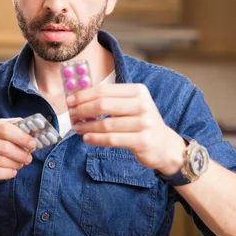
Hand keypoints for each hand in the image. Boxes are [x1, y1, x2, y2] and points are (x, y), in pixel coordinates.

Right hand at [0, 118, 35, 190]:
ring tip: (20, 164)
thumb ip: (8, 127)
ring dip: (15, 163)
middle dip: (21, 153)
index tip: (33, 142)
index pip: (3, 128)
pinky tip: (12, 172)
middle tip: (29, 157)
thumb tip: (29, 125)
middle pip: (4, 146)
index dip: (21, 136)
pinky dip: (8, 173)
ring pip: (0, 160)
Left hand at [67, 84, 185, 175]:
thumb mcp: (132, 105)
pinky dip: (96, 139)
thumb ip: (111, 100)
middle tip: (71, 114)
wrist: (165, 145)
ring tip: (77, 128)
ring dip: (87, 126)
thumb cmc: (142, 123)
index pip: (105, 90)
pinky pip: (112, 139)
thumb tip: (79, 98)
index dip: (84, 95)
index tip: (70, 100)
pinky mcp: (142, 140)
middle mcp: (143, 104)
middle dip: (82, 109)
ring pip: (106, 124)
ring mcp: (144, 123)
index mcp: (138, 91)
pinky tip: (87, 138)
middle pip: (103, 105)